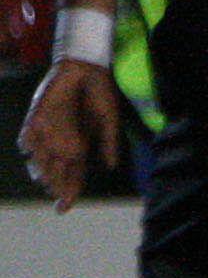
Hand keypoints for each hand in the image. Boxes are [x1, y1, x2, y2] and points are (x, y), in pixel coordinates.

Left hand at [18, 60, 123, 211]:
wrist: (86, 69)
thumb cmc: (99, 95)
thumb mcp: (108, 122)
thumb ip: (108, 144)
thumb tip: (111, 166)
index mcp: (80, 148)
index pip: (73, 176)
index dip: (69, 193)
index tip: (64, 208)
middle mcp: (61, 144)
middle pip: (54, 173)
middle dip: (55, 186)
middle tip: (59, 195)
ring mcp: (47, 133)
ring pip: (38, 162)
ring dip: (42, 173)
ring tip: (47, 181)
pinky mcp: (35, 119)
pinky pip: (27, 139)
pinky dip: (28, 148)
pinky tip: (33, 153)